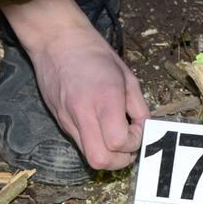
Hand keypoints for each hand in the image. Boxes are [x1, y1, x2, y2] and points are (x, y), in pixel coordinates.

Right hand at [2, 0, 149, 170]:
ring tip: (117, 137)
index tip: (138, 127)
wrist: (57, 42)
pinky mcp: (60, 122)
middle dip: (120, 160)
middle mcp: (83, 114)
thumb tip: (145, 128)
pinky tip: (102, 128)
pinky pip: (81, 145)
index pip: (119, 141)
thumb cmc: (95, 55)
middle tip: (129, 145)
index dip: (135, 142)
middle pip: (100, 160)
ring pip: (89, 157)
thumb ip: (138, 107)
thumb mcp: (127, 77)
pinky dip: (97, 144)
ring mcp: (68, 120)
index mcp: (104, 99)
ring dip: (109, 155)